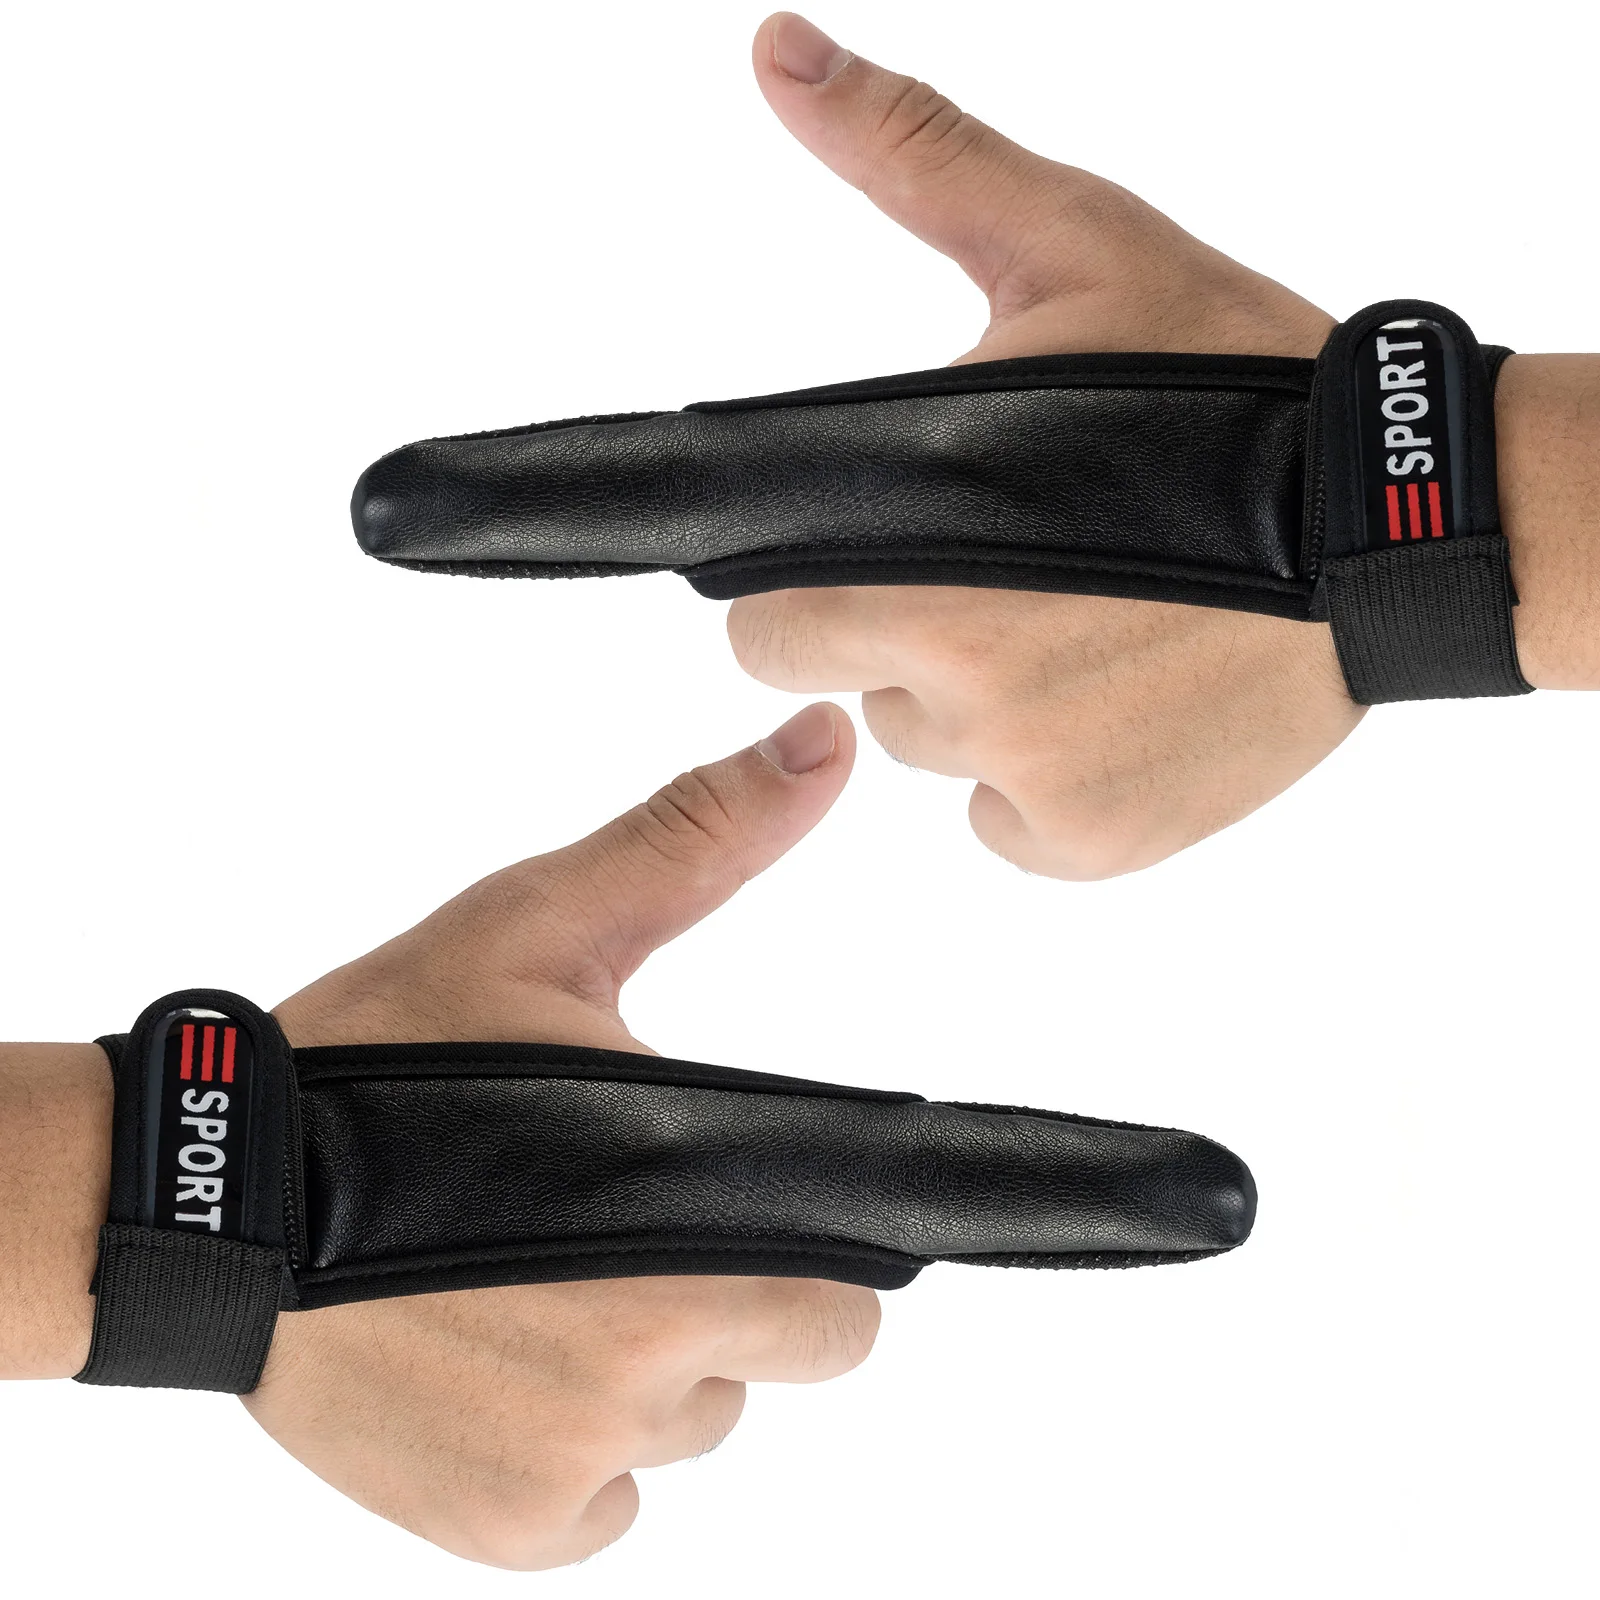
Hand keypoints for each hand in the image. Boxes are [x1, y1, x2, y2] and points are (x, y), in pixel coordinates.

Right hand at [250, 703, 879, 1569]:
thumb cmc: (378, 1059)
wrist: (207, 1197)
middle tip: (627, 1225)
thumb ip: (699, 840)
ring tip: (545, 1279)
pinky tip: (504, 1359)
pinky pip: (607, 1504)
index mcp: (691, 1227)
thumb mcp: (543, 927)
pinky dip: (576, 1450)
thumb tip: (823, 739)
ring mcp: (576, 1461)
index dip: (811, 1240)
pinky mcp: (506, 1527)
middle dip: (740, 1296)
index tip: (741, 1195)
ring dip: (651, 1367)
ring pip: (695, 1425)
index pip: (854, 1289)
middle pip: (786, 1356)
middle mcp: (650, 1366)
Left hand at [727, 13, 1360, 878]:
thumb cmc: (1231, 383)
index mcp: (917, 564)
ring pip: (935, 753)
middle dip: (890, 635)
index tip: (877, 552)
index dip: (806, 587)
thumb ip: (911, 159)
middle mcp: (960, 690)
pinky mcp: (1096, 841)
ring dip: (979, 702)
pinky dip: (1041, 782)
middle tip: (998, 578)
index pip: (761, 626)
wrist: (1402, 518)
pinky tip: (1111, 704)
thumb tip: (778, 50)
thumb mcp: (1071, 247)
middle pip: (846, 688)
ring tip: (1079, 626)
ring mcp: (1033, 778)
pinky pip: (1008, 827)